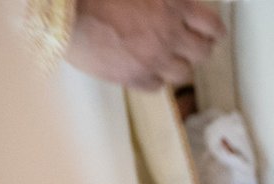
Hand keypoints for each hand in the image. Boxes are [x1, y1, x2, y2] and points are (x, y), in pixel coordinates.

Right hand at [63, 0, 220, 87]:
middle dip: (197, 48)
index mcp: (172, 6)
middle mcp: (169, 35)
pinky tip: (144, 67)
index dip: (213, 31)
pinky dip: (154, 78)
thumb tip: (172, 4)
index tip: (212, 33)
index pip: (211, 26)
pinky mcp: (133, 77)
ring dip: (177, 64)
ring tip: (165, 57)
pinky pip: (156, 85)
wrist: (60, 11)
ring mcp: (153, 59)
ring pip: (183, 73)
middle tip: (189, 46)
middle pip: (202, 53)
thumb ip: (162, 0)